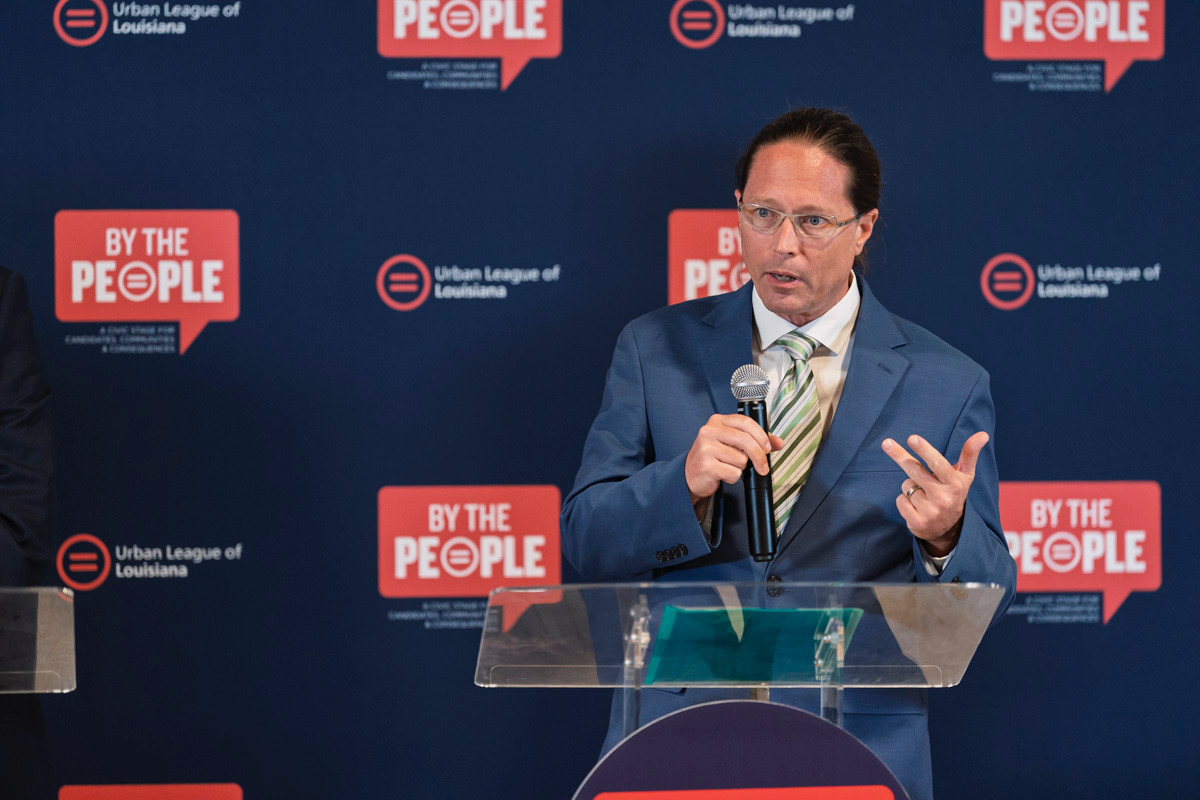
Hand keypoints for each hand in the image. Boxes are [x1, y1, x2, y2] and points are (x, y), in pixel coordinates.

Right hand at [685, 414, 785, 503]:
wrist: (691, 474)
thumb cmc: (714, 456)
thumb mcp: (732, 443)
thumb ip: (756, 440)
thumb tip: (779, 443)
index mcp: (717, 421)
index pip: (745, 422)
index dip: (761, 435)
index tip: (768, 448)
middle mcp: (709, 431)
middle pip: (746, 440)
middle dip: (759, 456)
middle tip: (762, 467)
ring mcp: (706, 447)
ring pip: (741, 459)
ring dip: (740, 468)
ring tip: (729, 466)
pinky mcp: (706, 465)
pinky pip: (733, 473)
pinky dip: (732, 477)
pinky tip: (723, 474)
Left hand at [881, 431, 989, 556]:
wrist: (948, 528)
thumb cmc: (953, 492)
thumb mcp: (964, 475)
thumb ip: (970, 453)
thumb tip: (983, 434)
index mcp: (955, 483)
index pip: (938, 463)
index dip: (925, 450)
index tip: (912, 438)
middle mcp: (944, 498)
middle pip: (915, 471)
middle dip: (900, 456)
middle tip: (886, 443)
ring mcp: (931, 511)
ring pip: (906, 486)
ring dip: (910, 487)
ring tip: (923, 495)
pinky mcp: (918, 523)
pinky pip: (900, 501)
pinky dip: (904, 501)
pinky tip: (916, 506)